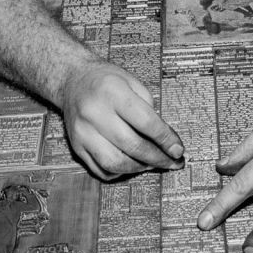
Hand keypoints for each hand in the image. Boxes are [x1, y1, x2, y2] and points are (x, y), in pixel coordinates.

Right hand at [60, 61, 183, 180]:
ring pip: (115, 163)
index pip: (145, 122)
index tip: (178, 150)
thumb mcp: (132, 82)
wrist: (73, 80)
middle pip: (131, 146)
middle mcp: (94, 113)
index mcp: (112, 92)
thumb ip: (149, 109)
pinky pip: (100, 170)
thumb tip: (165, 141)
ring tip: (153, 163)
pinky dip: (120, 172)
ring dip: (139, 168)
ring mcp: (83, 132)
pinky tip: (132, 165)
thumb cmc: (107, 80)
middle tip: (173, 162)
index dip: (166, 139)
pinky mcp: (76, 146)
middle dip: (157, 158)